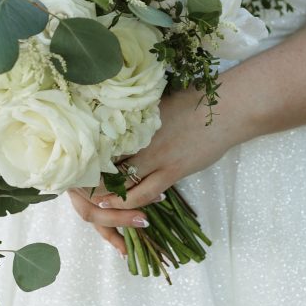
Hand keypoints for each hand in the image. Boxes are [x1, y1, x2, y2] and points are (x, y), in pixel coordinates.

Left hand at [69, 88, 236, 253]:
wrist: (228, 109)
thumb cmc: (197, 100)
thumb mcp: (161, 104)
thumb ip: (141, 117)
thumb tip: (125, 123)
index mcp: (135, 122)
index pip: (101, 144)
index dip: (86, 157)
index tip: (77, 165)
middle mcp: (141, 140)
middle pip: (104, 166)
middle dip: (90, 180)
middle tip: (78, 190)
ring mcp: (156, 157)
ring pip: (121, 184)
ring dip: (107, 196)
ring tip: (95, 202)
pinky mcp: (172, 171)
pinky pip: (144, 193)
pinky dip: (131, 201)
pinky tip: (123, 205)